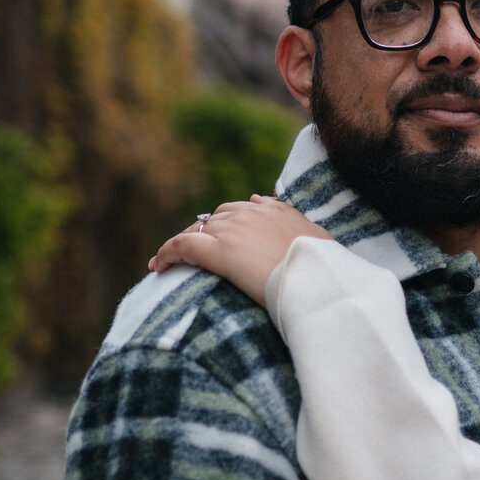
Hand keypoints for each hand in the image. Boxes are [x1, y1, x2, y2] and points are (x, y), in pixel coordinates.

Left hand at [148, 197, 331, 306]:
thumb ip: (295, 219)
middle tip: (195, 254)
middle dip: (205, 233)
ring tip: (171, 262)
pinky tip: (157, 267)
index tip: (222, 237)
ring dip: (184, 244)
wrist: (315, 280)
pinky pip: (181, 246)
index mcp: (275, 210)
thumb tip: (269, 199)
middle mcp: (250, 213)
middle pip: (217, 217)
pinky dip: (166, 254)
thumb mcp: (318, 237)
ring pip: (197, 230)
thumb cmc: (322, 267)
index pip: (242, 209)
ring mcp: (232, 230)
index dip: (229, 223)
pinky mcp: (217, 251)